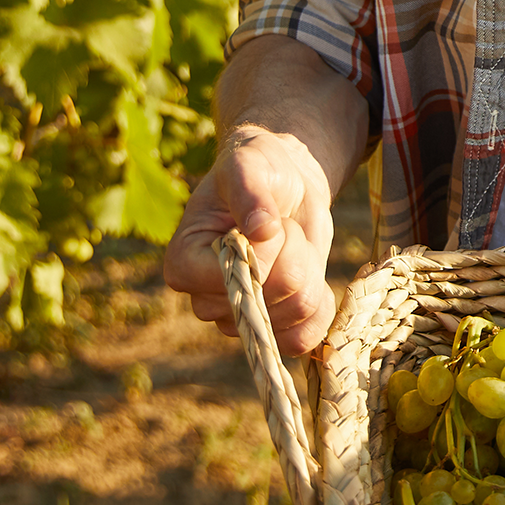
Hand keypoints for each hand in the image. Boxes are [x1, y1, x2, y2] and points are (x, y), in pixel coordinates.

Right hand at [162, 124, 339, 355]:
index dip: (262, 253)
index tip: (267, 223)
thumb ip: (249, 192)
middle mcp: (207, 299)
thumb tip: (261, 229)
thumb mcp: (249, 166)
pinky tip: (312, 272)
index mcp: (185, 262)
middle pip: (266, 301)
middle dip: (291, 256)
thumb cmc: (258, 170)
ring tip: (292, 242)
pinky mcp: (274, 327)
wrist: (287, 187)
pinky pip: (303, 338)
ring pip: (293, 313)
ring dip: (308, 269)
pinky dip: (320, 303)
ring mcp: (241, 318)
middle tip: (282, 226)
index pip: (227, 280)